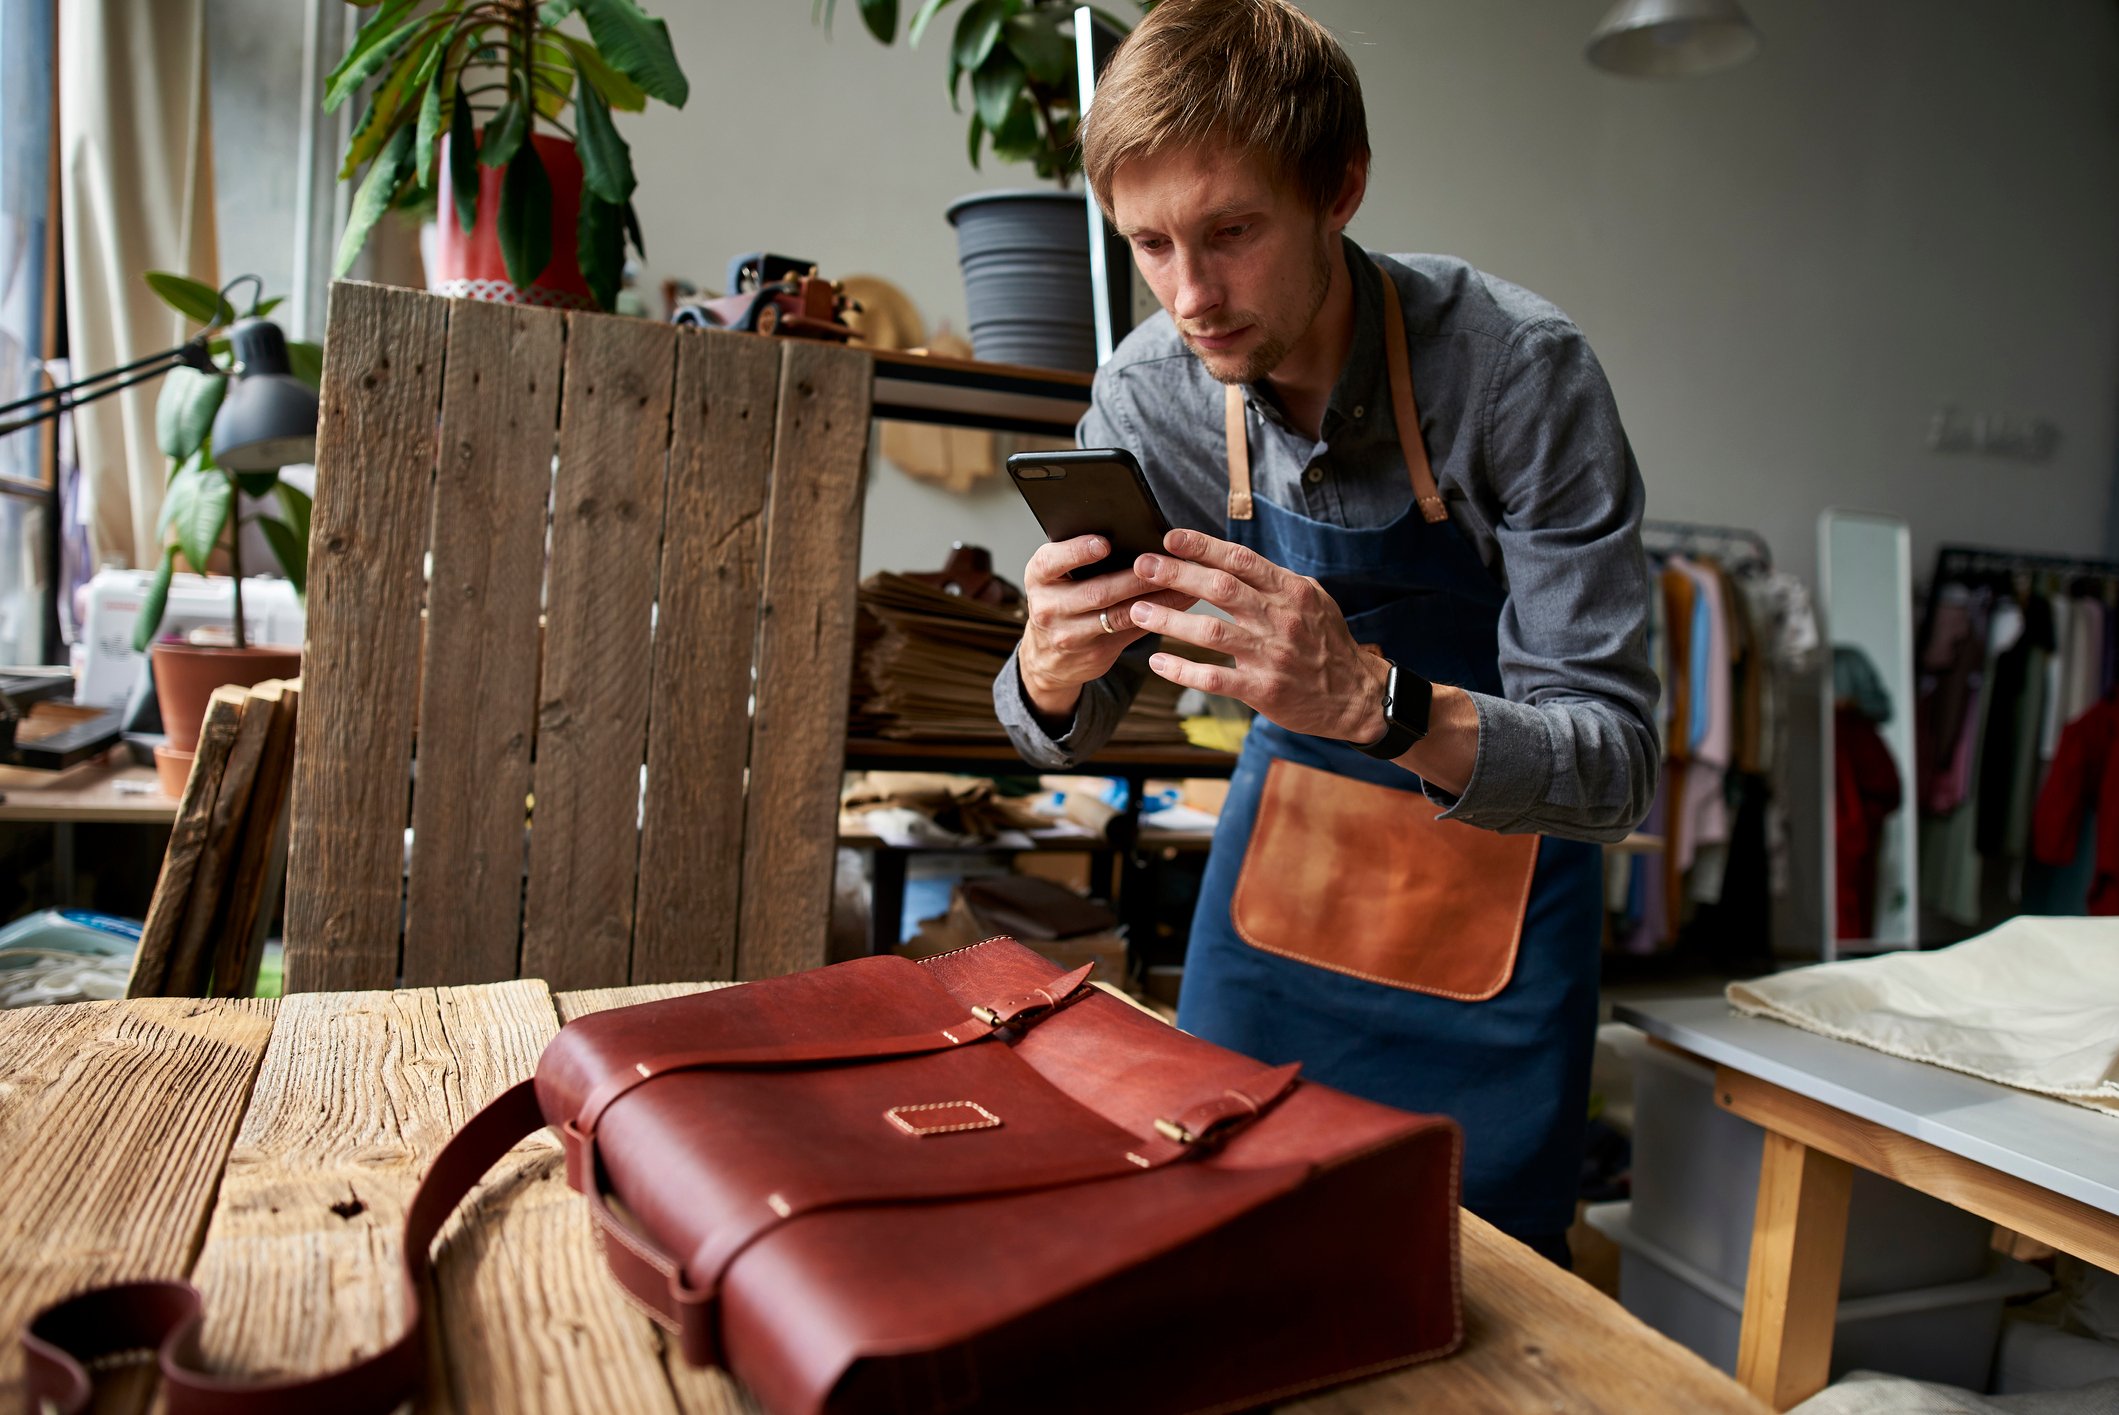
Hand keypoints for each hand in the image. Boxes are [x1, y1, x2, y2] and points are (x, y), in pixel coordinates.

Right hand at [1016, 535, 1193, 718]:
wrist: (1048, 655)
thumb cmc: (1061, 599)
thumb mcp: (1057, 576)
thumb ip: (1080, 557)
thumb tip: (1132, 531)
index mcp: (1039, 577)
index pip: (1052, 561)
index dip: (1078, 552)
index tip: (1104, 543)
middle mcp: (1048, 607)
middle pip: (1096, 591)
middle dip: (1134, 577)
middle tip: (1165, 562)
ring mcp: (1070, 635)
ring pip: (1120, 615)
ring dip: (1157, 598)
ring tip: (1184, 582)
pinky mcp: (1094, 654)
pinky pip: (1133, 632)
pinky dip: (1160, 616)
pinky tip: (1181, 602)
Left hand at [1127, 528, 1388, 742]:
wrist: (1357, 697)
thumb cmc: (1328, 644)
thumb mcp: (1313, 601)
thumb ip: (1275, 582)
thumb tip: (1233, 559)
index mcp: (1291, 591)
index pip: (1241, 560)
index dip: (1203, 546)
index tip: (1169, 538)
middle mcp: (1280, 618)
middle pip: (1220, 589)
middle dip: (1176, 575)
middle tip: (1142, 566)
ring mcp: (1272, 655)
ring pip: (1211, 631)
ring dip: (1169, 621)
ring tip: (1137, 612)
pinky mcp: (1264, 690)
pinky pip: (1215, 678)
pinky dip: (1182, 669)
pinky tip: (1158, 663)